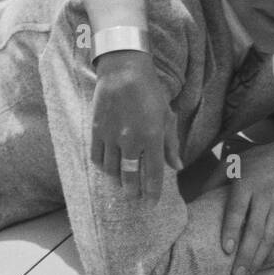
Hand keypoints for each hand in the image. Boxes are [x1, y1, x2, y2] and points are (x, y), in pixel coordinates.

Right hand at [89, 51, 180, 199]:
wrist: (123, 70)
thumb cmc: (150, 92)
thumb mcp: (166, 117)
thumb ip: (171, 144)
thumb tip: (177, 167)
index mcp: (152, 138)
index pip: (153, 174)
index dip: (152, 192)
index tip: (151, 203)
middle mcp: (131, 141)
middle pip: (130, 177)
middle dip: (133, 192)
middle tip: (134, 198)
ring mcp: (112, 136)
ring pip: (112, 170)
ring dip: (117, 180)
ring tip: (121, 183)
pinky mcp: (96, 130)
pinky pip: (97, 157)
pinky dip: (102, 166)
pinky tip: (107, 168)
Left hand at [221, 131, 273, 274]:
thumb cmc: (259, 161)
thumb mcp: (234, 162)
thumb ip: (214, 180)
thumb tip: (197, 200)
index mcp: (247, 183)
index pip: (237, 209)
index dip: (231, 230)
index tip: (225, 249)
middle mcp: (265, 197)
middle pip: (255, 230)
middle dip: (246, 255)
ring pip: (270, 238)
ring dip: (259, 259)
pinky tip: (264, 264)